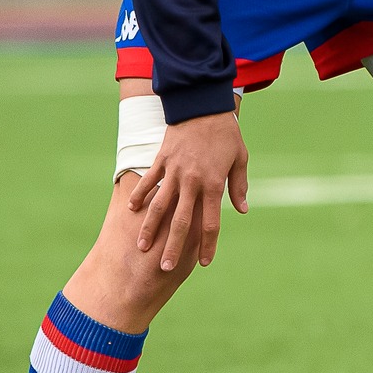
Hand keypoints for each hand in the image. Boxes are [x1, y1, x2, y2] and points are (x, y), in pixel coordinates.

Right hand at [127, 110, 248, 271]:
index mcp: (213, 184)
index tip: (204, 262)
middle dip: (174, 246)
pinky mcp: (161, 160)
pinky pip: (149, 182)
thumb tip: (241, 210)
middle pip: (181, 222)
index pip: (210, 222)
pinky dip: (140, 196)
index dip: (208, 244)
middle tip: (166, 267)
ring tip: (142, 248)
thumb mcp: (239, 159)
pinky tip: (132, 212)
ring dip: (150, 229)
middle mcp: (192, 182)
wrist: (203, 105)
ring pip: (159, 206)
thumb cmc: (226, 134)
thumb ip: (238, 186)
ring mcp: (174, 172)